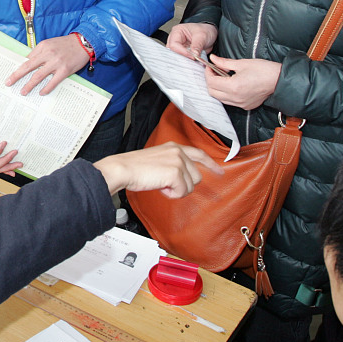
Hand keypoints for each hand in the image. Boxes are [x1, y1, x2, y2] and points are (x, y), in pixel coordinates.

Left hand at [5, 34, 89, 96]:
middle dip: (17, 75)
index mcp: (43, 46)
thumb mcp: (50, 43)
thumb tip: (28, 62)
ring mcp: (56, 62)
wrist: (84, 42)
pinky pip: (53, 82)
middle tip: (8, 83)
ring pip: (38, 76)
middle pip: (28, 66)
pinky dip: (46, 88)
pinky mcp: (65, 70)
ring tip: (23, 92)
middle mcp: (48, 54)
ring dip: (29, 85)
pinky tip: (41, 92)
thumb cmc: (65, 44)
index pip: (27, 58)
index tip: (11, 75)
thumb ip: (40, 52)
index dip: (18, 68)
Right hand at [94, 143, 223, 197]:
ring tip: (160, 184)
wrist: (123, 169)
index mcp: (174, 147)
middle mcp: (179, 152)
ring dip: (176, 190)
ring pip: (191, 185)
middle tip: (167, 185)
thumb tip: (184, 177)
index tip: (219, 171)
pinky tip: (160, 187)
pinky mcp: (175, 173)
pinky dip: (171, 194)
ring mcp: (178, 161)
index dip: (211, 164)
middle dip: (184, 185)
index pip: (199, 154)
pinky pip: (182, 192)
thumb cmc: (135, 167)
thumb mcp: (158, 159)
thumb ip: (173, 163)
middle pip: (196, 176)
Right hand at [166, 22, 217, 59]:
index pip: (174, 44)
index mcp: (177, 31)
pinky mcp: (183, 53)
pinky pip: (182, 59)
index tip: (192, 57)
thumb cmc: (205, 30)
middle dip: (181, 57)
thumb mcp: (202, 36)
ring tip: (192, 62)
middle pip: (172, 51)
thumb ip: (197, 45)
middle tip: (191, 61)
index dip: (182, 52)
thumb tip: (194, 55)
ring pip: (176, 57)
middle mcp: (175, 39)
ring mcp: (178, 46)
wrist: (210, 34)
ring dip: (184, 60)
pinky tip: (192, 63)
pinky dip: (187, 62)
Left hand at [204, 56, 281, 109]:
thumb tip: (213, 59)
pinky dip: (226, 94)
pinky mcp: (246, 106)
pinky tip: (231, 85)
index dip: (208, 73)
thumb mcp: (242, 63)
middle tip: (214, 71)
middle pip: (213, 92)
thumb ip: (224, 62)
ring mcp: (241, 104)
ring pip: (220, 98)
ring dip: (217, 88)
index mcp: (234, 87)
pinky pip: (230, 102)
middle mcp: (236, 98)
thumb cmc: (264, 70)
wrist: (279, 80)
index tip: (210, 67)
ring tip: (222, 77)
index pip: (212, 82)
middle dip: (210, 81)